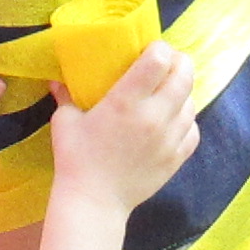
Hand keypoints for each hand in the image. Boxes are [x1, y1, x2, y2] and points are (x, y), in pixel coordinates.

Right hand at [47, 40, 197, 212]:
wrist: (94, 202)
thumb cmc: (75, 159)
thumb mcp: (65, 121)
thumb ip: (66, 95)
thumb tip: (57, 79)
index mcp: (126, 102)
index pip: (158, 60)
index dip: (159, 48)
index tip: (150, 49)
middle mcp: (153, 116)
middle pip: (184, 75)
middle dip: (179, 62)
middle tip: (167, 62)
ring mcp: (169, 138)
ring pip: (191, 101)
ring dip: (182, 90)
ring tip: (168, 90)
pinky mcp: (176, 158)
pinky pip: (193, 129)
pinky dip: (186, 119)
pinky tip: (174, 118)